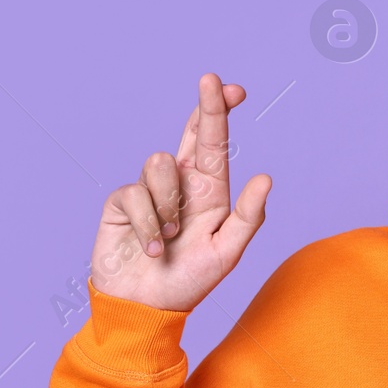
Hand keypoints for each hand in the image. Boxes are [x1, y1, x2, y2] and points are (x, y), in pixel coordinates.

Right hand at [90, 73, 272, 310]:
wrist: (145, 307)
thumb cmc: (190, 282)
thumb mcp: (226, 254)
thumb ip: (247, 218)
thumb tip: (265, 178)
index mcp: (210, 191)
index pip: (216, 144)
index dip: (221, 112)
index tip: (233, 88)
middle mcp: (181, 183)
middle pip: (190, 133)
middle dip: (204, 107)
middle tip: (212, 80)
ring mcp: (150, 189)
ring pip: (161, 164)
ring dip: (169, 205)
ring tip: (170, 238)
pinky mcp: (122, 202)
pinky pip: (136, 194)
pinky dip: (148, 225)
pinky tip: (151, 248)